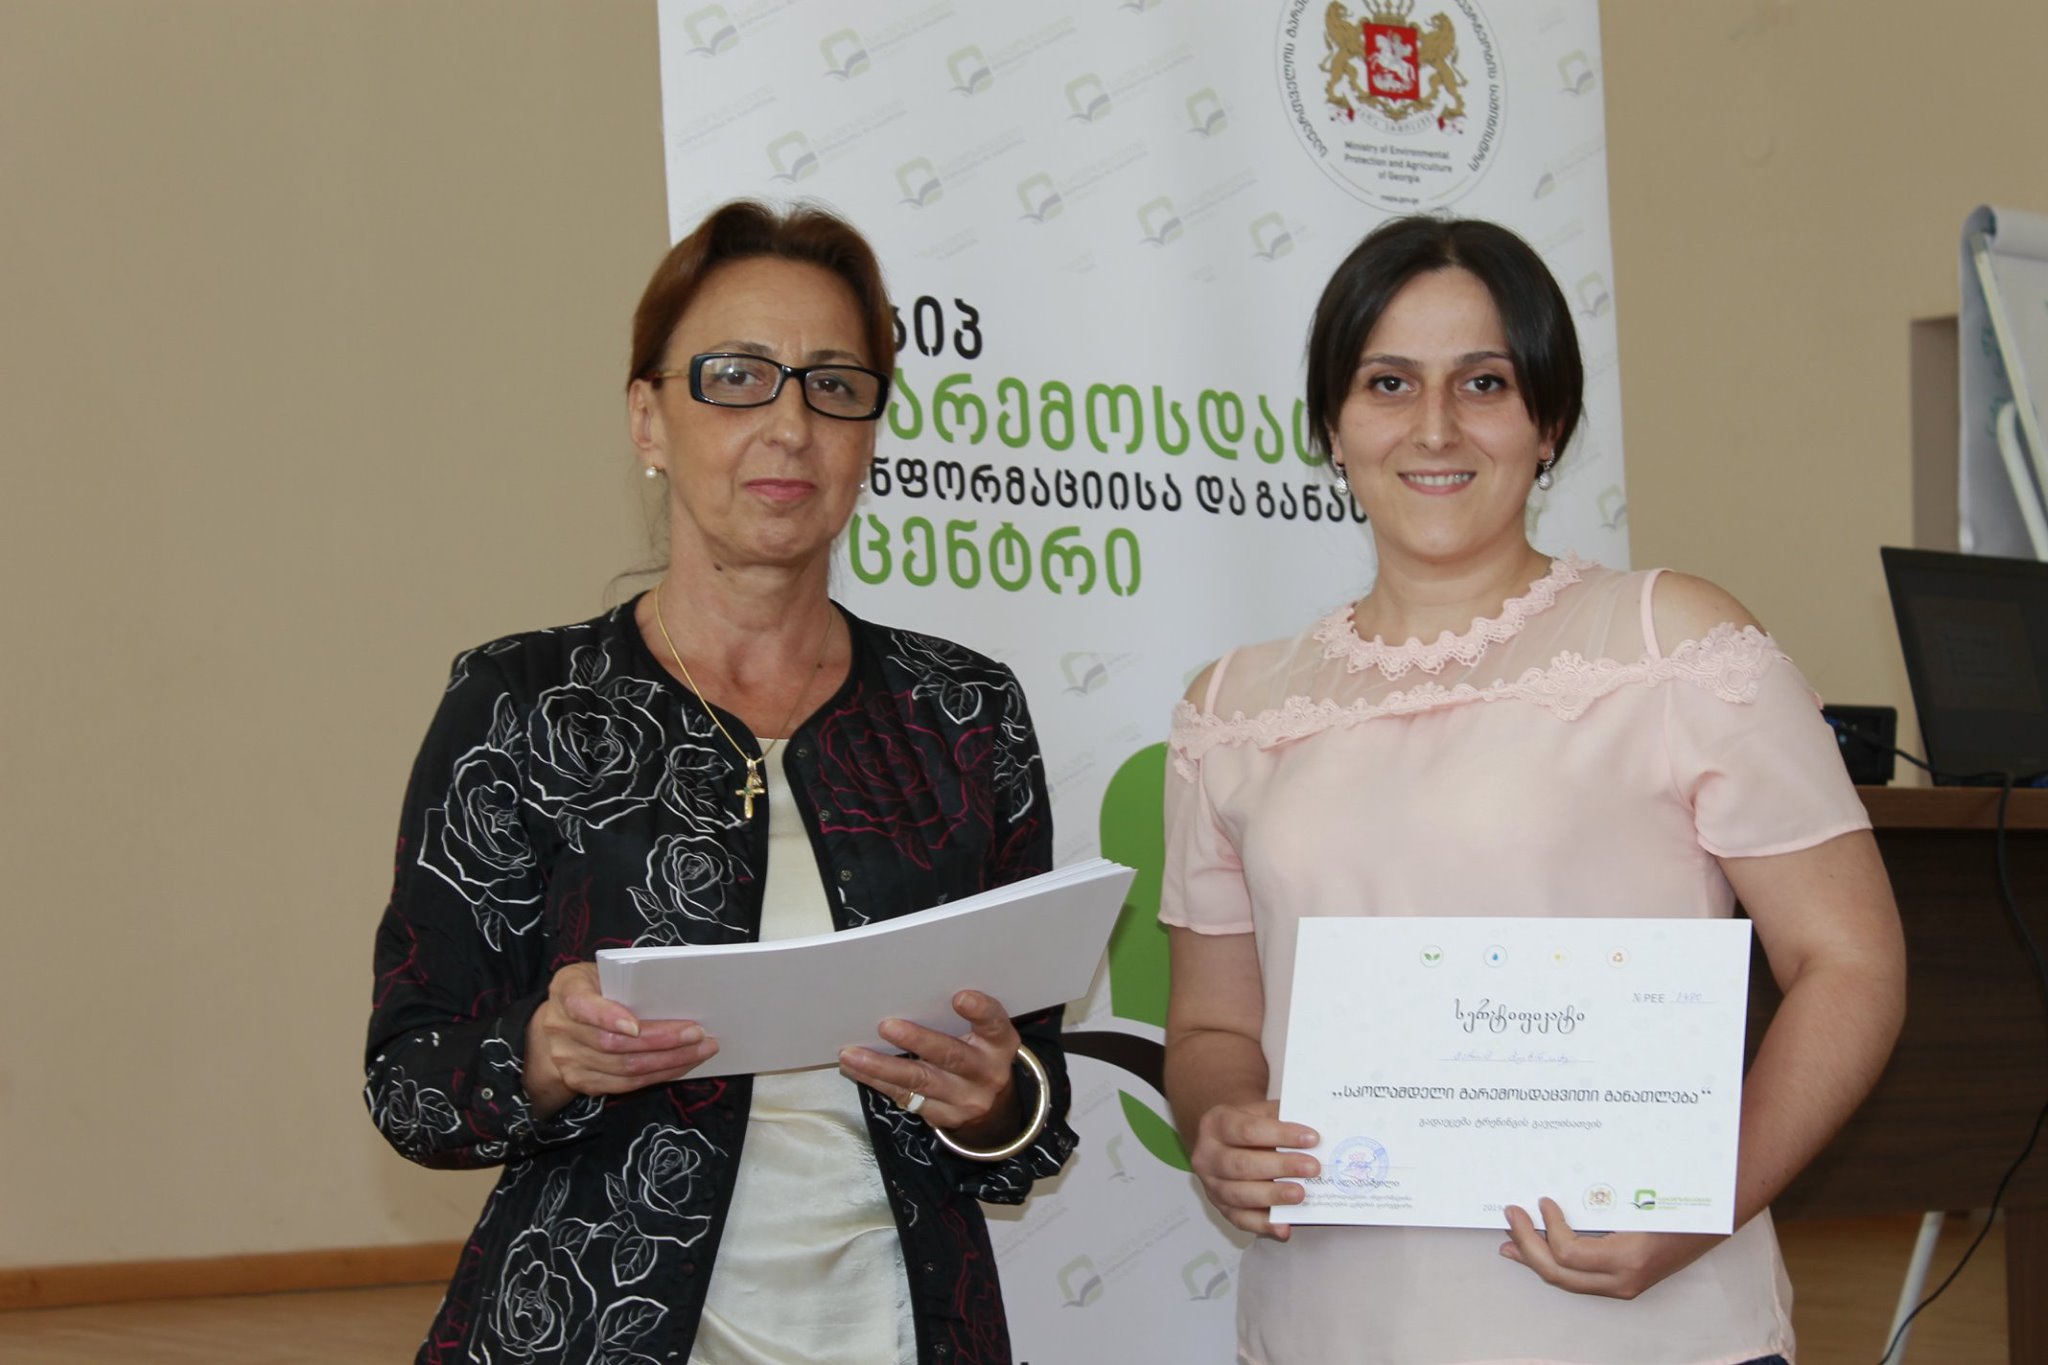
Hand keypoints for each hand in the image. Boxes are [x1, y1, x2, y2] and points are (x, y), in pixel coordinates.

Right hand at [523, 962, 718, 1116]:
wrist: (555, 1026)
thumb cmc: (591, 990)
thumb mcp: (598, 972)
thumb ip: (625, 978)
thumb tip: (673, 989)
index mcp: (566, 992)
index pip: (581, 1006)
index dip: (608, 1017)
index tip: (636, 1026)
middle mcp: (561, 1029)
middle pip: (612, 1043)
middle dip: (660, 1040)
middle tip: (698, 1033)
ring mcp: (569, 1060)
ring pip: (624, 1068)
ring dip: (668, 1061)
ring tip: (700, 1050)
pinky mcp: (582, 1082)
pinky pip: (625, 1085)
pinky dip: (658, 1075)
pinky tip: (681, 1065)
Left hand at [839, 990, 1021, 1141]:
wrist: (992, 1107)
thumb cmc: (977, 1052)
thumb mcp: (982, 1035)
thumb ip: (956, 1018)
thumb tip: (906, 991)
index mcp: (999, 1043)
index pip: (994, 1024)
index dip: (980, 1011)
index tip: (960, 997)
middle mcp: (987, 1072)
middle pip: (951, 1056)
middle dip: (917, 1040)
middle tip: (886, 1025)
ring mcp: (965, 1099)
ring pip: (920, 1081)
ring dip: (881, 1067)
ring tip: (852, 1054)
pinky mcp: (944, 1116)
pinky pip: (906, 1098)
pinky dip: (878, 1082)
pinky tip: (856, 1069)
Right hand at [1188, 1099, 1319, 1241]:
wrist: (1229, 1141)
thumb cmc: (1251, 1125)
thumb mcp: (1261, 1111)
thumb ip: (1283, 1118)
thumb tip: (1315, 1136)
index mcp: (1216, 1124)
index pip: (1248, 1129)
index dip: (1281, 1135)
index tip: (1312, 1138)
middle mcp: (1207, 1155)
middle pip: (1242, 1164)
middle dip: (1280, 1167)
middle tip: (1312, 1168)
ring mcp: (1212, 1184)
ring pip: (1239, 1194)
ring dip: (1272, 1196)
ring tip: (1300, 1194)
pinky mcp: (1221, 1208)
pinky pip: (1240, 1220)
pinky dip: (1263, 1225)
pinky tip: (1284, 1226)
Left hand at [1500, 1198, 1723, 1298]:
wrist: (1716, 1216)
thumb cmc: (1680, 1199)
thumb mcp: (1640, 1195)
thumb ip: (1597, 1196)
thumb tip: (1553, 1187)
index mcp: (1629, 1258)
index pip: (1569, 1254)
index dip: (1548, 1228)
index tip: (1541, 1201)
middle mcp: (1623, 1280)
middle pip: (1559, 1274)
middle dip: (1527, 1244)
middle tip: (1510, 1214)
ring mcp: (1622, 1286)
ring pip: (1565, 1281)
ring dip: (1533, 1257)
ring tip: (1510, 1237)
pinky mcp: (1621, 1282)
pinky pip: (1578, 1277)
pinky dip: (1552, 1262)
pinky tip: (1533, 1250)